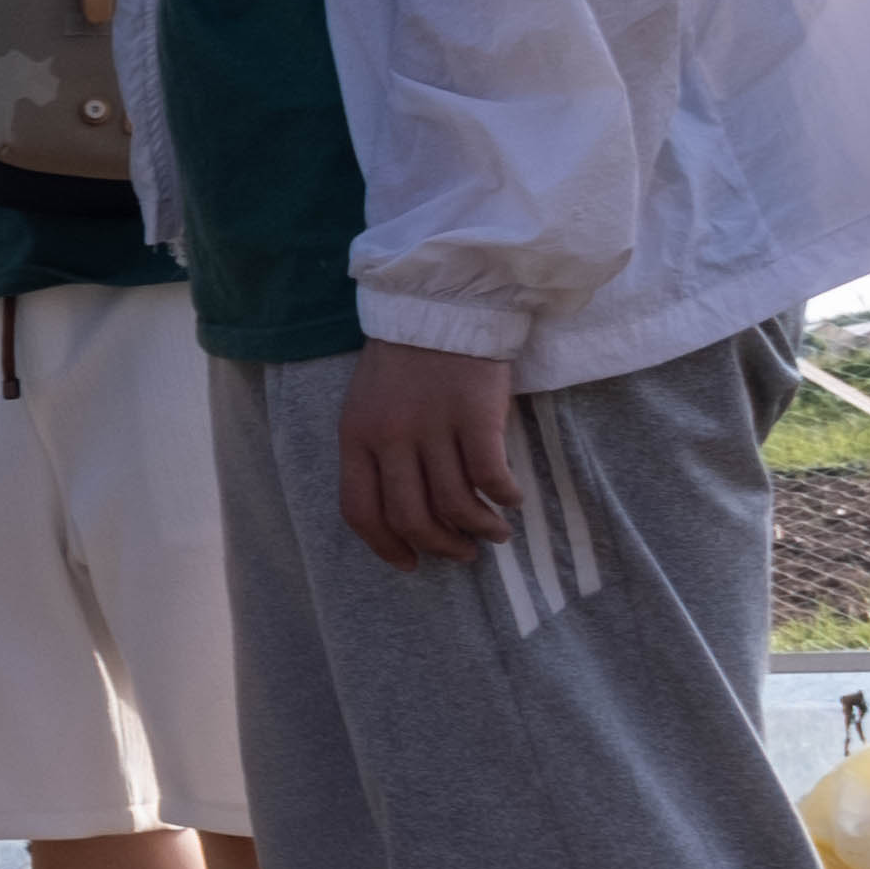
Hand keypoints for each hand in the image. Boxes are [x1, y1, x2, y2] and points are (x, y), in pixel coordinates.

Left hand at [339, 342, 523, 569]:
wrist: (441, 305)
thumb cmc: (405, 358)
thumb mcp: (368, 404)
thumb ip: (376, 452)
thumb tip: (403, 510)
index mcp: (356, 436)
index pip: (360, 511)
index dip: (385, 546)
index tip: (409, 563)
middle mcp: (390, 437)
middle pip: (411, 517)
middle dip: (439, 546)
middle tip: (462, 553)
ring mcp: (433, 427)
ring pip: (454, 504)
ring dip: (478, 529)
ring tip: (496, 533)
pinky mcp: (476, 415)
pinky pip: (490, 477)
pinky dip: (503, 497)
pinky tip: (513, 499)